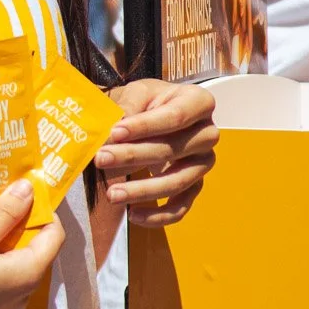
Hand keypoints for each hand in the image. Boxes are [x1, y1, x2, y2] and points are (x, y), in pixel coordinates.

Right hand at [0, 181, 63, 308]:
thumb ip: (3, 215)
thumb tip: (29, 189)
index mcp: (27, 274)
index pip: (54, 234)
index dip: (42, 209)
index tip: (21, 189)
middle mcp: (22, 291)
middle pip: (33, 245)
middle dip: (17, 219)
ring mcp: (4, 301)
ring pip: (12, 257)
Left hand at [93, 78, 217, 226]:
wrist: (156, 117)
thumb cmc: (149, 102)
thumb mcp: (138, 93)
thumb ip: (129, 106)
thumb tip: (114, 131)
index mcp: (198, 102)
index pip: (174, 117)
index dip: (144, 126)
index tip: (114, 132)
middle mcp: (207, 134)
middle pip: (172, 150)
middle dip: (133, 156)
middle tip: (101, 159)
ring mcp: (203, 163)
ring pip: (176, 182)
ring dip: (141, 190)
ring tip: (112, 194)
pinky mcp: (194, 187)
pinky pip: (180, 207)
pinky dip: (157, 216)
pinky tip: (132, 214)